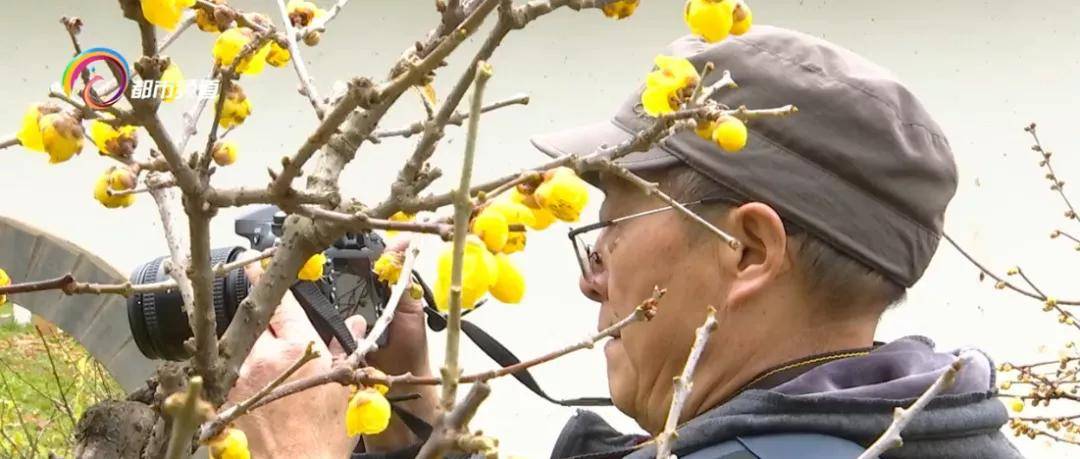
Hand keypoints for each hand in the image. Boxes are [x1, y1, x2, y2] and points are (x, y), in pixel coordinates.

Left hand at [228, 242, 438, 456]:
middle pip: (252, 320)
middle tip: (270, 328)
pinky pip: (225, 371)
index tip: (258, 266)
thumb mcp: (344, 390)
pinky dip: (235, 371)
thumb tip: (356, 323)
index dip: (268, 280)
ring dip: (247, 346)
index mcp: (294, 348)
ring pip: (236, 344)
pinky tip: (250, 383)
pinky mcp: (221, 397)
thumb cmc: (323, 438)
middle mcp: (260, 355)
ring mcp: (236, 376)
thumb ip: (345, 350)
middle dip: (260, 320)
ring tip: (262, 361)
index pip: (279, 302)